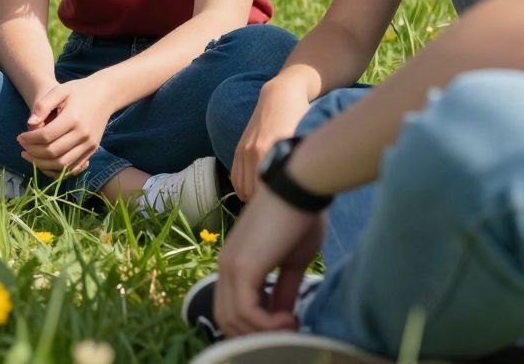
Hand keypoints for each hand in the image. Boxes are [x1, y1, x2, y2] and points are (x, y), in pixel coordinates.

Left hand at [16, 76, 115, 176]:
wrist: (105, 95)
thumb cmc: (79, 90)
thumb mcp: (60, 90)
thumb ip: (43, 105)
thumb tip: (29, 123)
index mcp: (73, 118)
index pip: (46, 136)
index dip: (29, 139)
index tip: (20, 137)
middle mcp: (83, 134)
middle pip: (53, 152)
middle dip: (33, 153)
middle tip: (22, 148)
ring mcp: (89, 145)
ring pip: (62, 164)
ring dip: (42, 165)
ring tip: (30, 157)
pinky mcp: (92, 150)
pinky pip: (73, 168)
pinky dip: (57, 170)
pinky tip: (45, 163)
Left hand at [213, 189, 323, 336]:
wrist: (299, 189)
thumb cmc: (299, 219)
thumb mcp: (292, 262)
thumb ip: (284, 289)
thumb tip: (284, 316)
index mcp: (234, 263)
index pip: (230, 309)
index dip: (256, 327)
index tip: (288, 325)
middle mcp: (224, 266)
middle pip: (226, 320)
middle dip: (256, 334)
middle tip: (288, 331)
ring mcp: (230, 267)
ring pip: (233, 320)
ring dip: (264, 332)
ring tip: (293, 324)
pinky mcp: (241, 268)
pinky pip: (246, 312)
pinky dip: (267, 325)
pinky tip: (291, 318)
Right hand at [231, 82, 310, 200]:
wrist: (281, 96)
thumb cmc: (300, 119)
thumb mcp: (302, 142)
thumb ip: (298, 167)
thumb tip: (302, 194)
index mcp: (270, 152)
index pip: (267, 192)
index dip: (277, 204)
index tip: (288, 208)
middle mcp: (254, 152)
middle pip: (253, 195)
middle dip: (265, 204)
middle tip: (281, 206)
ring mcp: (244, 150)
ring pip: (242, 189)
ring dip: (253, 199)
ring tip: (269, 200)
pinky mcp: (239, 148)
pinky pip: (235, 178)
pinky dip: (243, 189)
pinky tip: (256, 191)